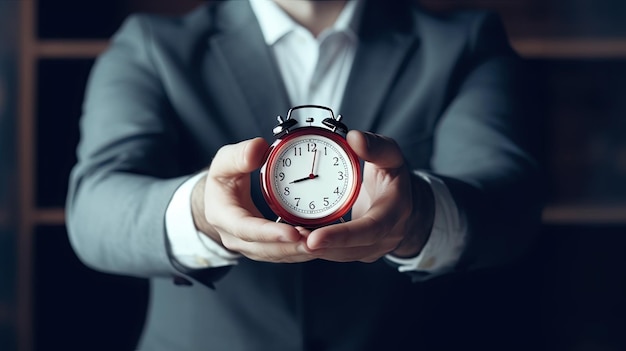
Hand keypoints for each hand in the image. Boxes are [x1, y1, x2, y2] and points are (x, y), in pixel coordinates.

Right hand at [191, 138, 312, 262]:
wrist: (218, 198)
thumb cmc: (222, 180)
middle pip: (265, 249)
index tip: (292, 233)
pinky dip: (300, 250)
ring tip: (321, 243)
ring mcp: (250, 246)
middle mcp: (235, 238)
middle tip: (316, 242)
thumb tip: (257, 149)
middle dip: (291, 247)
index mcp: (223, 217)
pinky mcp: (264, 248)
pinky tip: (317, 243)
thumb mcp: (224, 162)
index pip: (246, 229)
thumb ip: (239, 155)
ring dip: (299, 251)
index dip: (270, 233)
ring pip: (276, 255)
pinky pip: (283, 253)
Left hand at [304, 131, 434, 262]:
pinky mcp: (360, 252)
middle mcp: (386, 236)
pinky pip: (337, 253)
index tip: (314, 237)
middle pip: (351, 249)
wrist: (407, 205)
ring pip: (341, 255)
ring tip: (290, 237)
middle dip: (321, 246)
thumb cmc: (394, 178)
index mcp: (396, 211)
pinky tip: (298, 238)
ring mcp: (373, 248)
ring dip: (315, 249)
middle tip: (293, 239)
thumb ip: (375, 146)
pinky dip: (318, 247)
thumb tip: (354, 137)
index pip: (370, 229)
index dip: (342, 235)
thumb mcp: (391, 156)